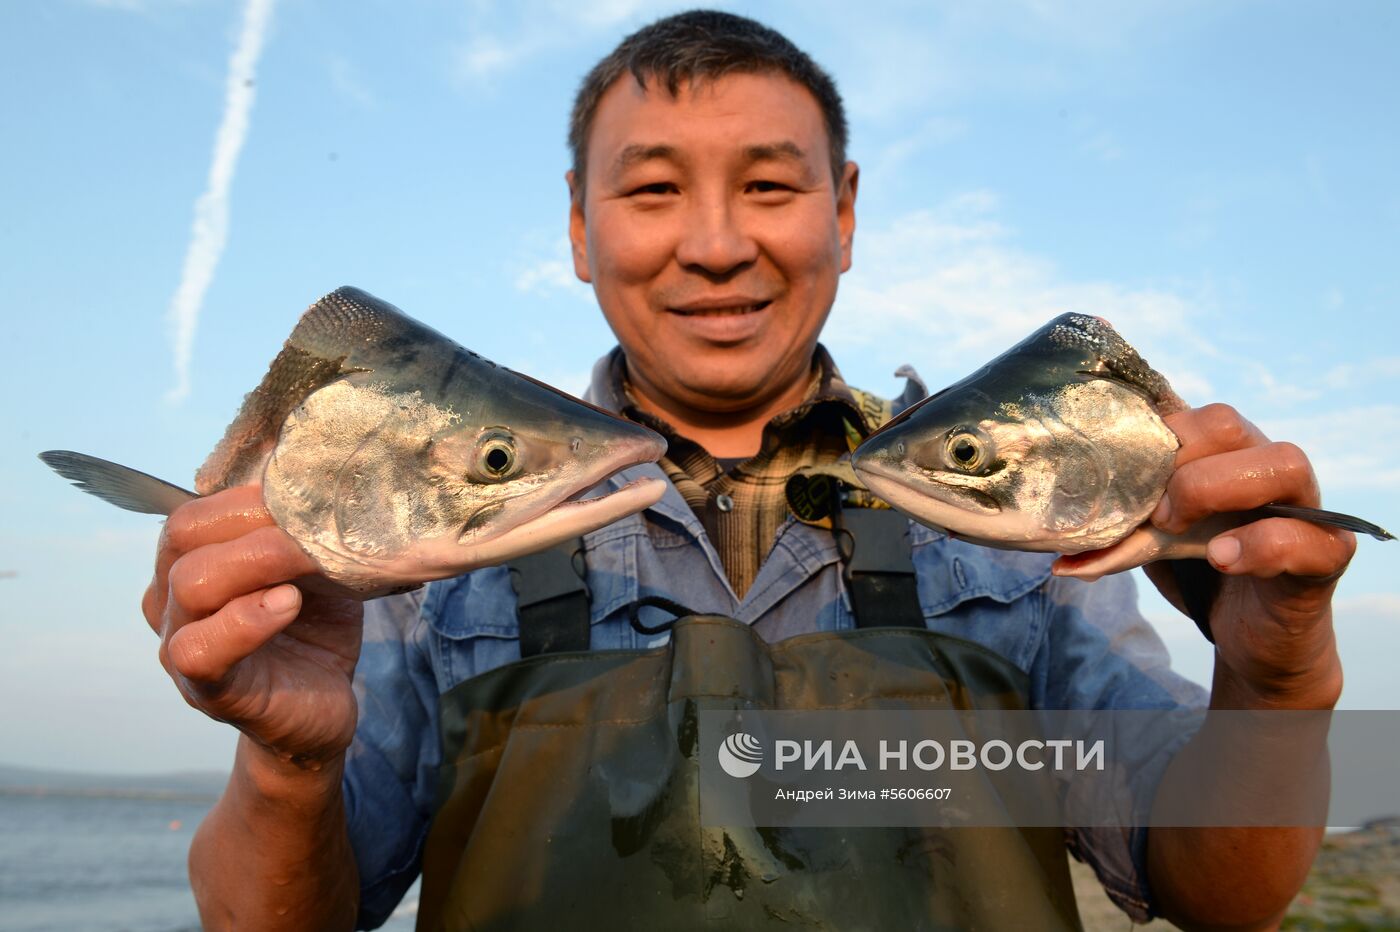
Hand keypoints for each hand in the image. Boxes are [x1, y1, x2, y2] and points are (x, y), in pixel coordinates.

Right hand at [142, 485, 363, 767]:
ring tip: (310, 559)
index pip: (194, 512)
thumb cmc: (315, 625)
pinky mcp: (205, 689)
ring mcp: (180, 643)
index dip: (247, 497)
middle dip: (255, 520)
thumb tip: (317, 471)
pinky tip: (288, 604)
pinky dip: (245, 620)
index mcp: (190, 562)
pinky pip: (201, 650)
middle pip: (185, 537)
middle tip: (316, 522)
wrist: (324, 706)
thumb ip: (302, 527)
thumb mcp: (313, 565)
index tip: (307, 494)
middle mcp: (172, 599)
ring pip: (190, 585)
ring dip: (258, 561)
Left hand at [1142, 404, 1353, 707]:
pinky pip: (1311, 535)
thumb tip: (1059, 559)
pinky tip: (1224, 559)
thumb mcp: (1150, 547)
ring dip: (1217, 487)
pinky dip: (1262, 544)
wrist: (1256, 635)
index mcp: (1218, 453)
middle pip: (1227, 422)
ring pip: (1284, 461)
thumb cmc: (1201, 571)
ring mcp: (1302, 504)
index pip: (1185, 410)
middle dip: (1179, 455)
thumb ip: (1113, 541)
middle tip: (1152, 508)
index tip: (1116, 463)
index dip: (1149, 429)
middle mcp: (1262, 465)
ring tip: (1177, 527)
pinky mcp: (1325, 552)